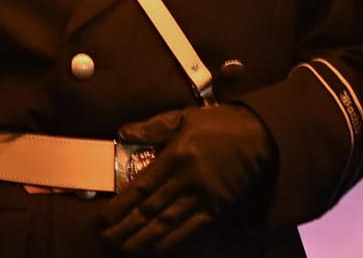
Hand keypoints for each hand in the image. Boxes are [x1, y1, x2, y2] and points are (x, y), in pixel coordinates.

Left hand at [101, 104, 274, 253]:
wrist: (259, 134)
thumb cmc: (219, 124)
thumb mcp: (184, 117)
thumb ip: (152, 127)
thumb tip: (121, 133)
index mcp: (175, 156)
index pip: (141, 187)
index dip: (120, 206)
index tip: (103, 218)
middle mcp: (185, 180)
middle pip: (150, 210)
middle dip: (126, 228)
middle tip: (107, 240)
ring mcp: (202, 197)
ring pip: (167, 223)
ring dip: (144, 239)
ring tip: (126, 248)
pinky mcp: (217, 208)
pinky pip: (191, 229)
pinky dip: (173, 241)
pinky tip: (158, 249)